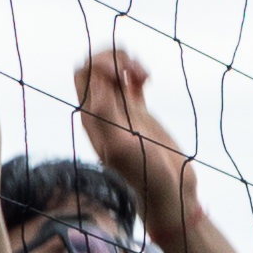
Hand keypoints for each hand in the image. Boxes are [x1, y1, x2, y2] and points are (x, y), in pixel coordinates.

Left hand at [71, 37, 203, 252]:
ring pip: (111, 72)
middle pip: (93, 68)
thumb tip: (97, 85)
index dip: (103, 63)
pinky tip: (148, 82)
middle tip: (134, 70)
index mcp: (93, 118)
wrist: (168, 195)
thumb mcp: (123, 149)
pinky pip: (131, 83)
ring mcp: (121, 112)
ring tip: (144, 75)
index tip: (125, 74)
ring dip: (126, 63)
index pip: (84, 74)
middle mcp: (103, 112)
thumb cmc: (146, 177)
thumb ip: (106, 117)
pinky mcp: (140, 115)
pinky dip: (137, 74)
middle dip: (113, 58)